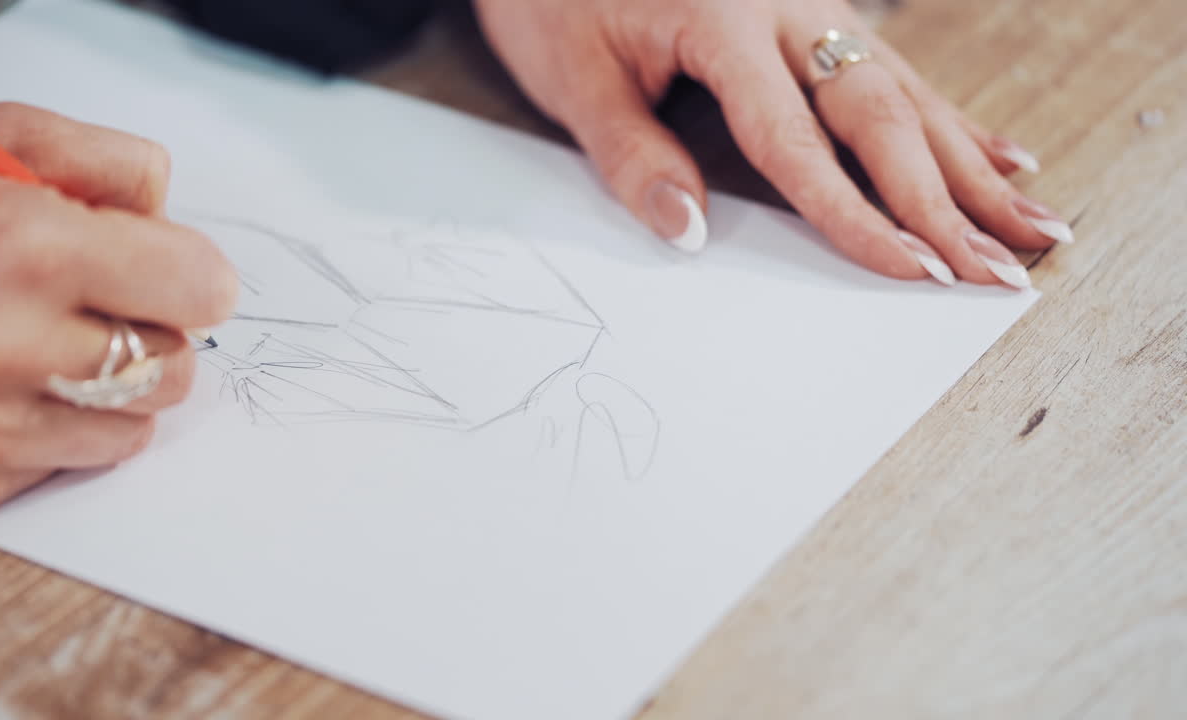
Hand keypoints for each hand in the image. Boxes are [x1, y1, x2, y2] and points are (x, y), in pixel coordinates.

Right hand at [0, 103, 237, 514]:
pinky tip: (0, 385)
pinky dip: (55, 429)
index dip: (189, 272)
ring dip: (108, 388)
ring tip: (39, 342)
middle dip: (150, 331)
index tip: (164, 266)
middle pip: (175, 367)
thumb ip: (105, 162)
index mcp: (18, 248)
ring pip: (133, 427)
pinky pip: (71, 463)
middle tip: (88, 303)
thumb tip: (172, 219)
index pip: (199, 289)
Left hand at [474, 0, 1072, 286]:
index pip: (800, 142)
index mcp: (725, 22)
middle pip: (882, 114)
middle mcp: (786, 8)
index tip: (913, 272)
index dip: (859, 216)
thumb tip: (692, 235)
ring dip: (971, 167)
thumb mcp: (575, 78)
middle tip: (1001, 271)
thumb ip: (633, 155)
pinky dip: (950, 124)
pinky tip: (998, 158)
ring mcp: (809, 7)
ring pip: (906, 93)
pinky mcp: (814, 15)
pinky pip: (894, 72)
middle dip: (946, 202)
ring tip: (1034, 225)